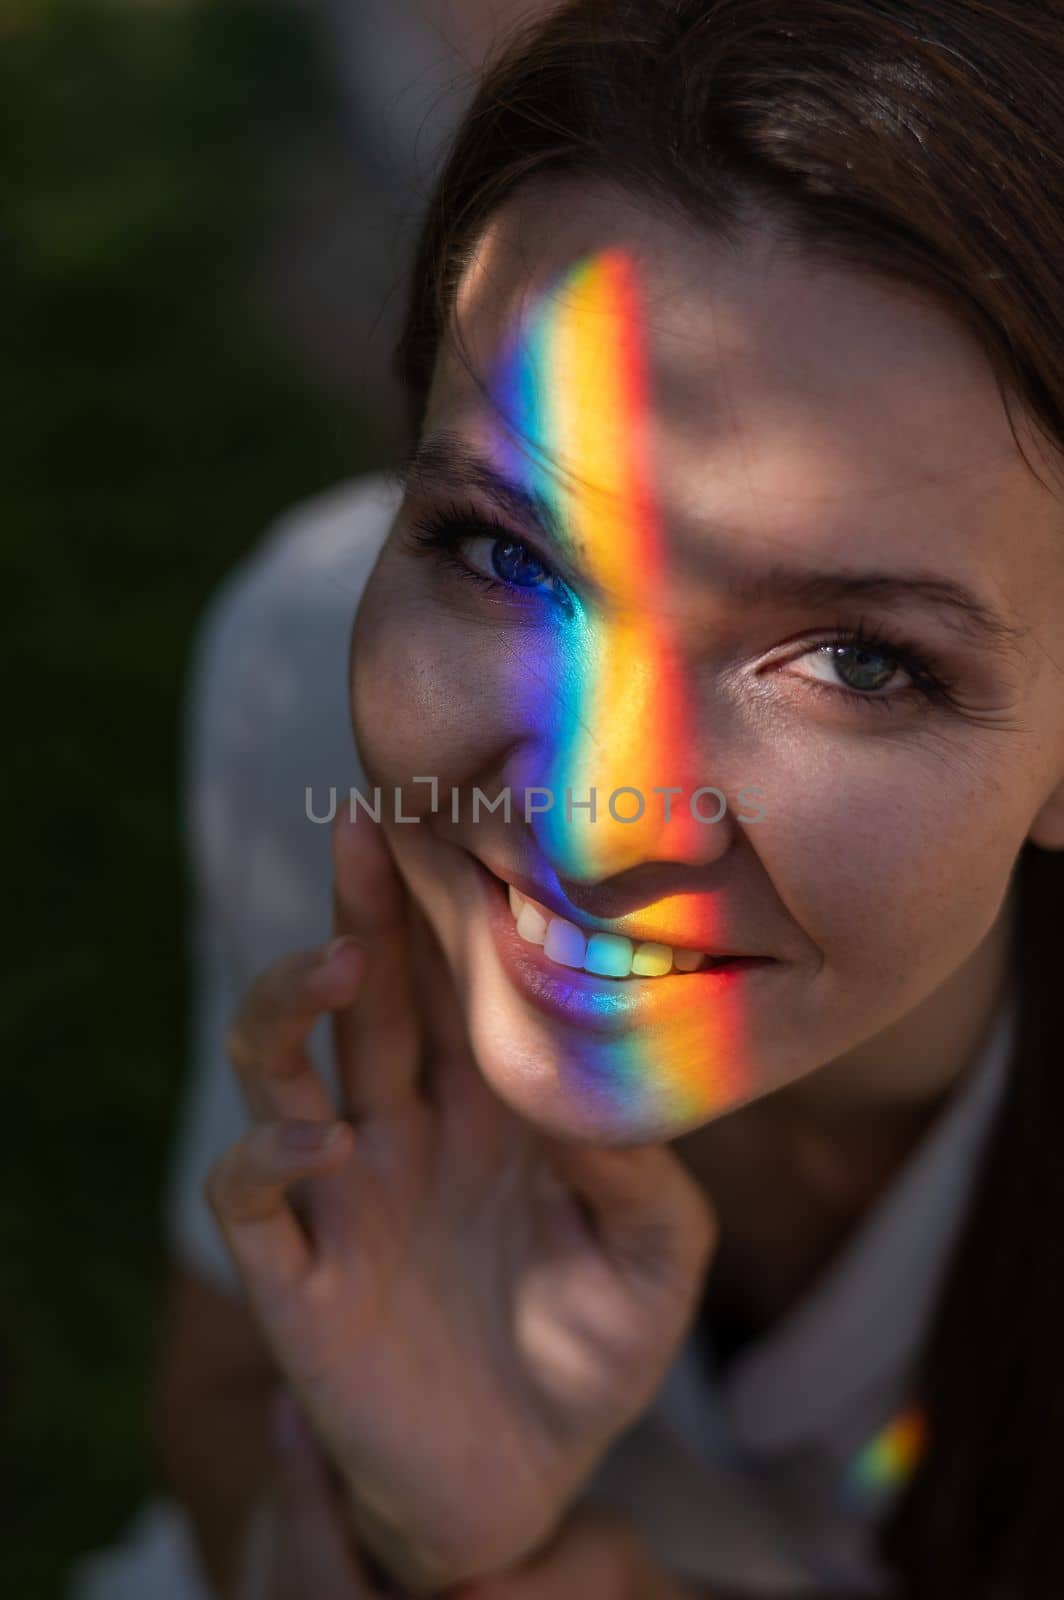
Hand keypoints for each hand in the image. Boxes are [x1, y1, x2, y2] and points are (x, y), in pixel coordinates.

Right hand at [208, 813, 714, 1592]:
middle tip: (371, 821)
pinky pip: (247, 1192)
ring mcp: (342, 1190)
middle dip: (361, 904)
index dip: (449, 902)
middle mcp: (404, 1124)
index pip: (453, 980)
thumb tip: (597, 1086)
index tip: (462, 812)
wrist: (524, 1481)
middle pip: (364, 990)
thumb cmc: (590, 1349)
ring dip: (292, 999)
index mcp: (485, 1103)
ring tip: (344, 963)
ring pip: (278, 1063)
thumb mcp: (657, 1257)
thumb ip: (647, 1173)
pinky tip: (326, 1142)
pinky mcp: (299, 1271)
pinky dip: (268, 1156)